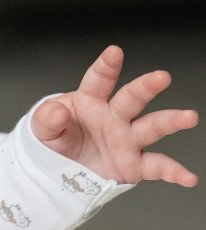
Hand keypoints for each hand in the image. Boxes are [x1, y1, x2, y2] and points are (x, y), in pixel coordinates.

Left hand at [31, 45, 198, 186]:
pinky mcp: (134, 164)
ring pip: (152, 126)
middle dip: (146, 87)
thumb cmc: (54, 139)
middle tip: (161, 76)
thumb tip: (57, 111)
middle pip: (132, 98)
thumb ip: (47, 119)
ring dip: (171, 121)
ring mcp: (127, 139)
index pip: (98, 80)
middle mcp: (113, 117)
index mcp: (89, 101)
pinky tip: (187, 177)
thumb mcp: (41, 129)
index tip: (114, 52)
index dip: (106, 66)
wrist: (58, 170)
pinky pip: (157, 166)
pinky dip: (174, 172)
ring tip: (189, 116)